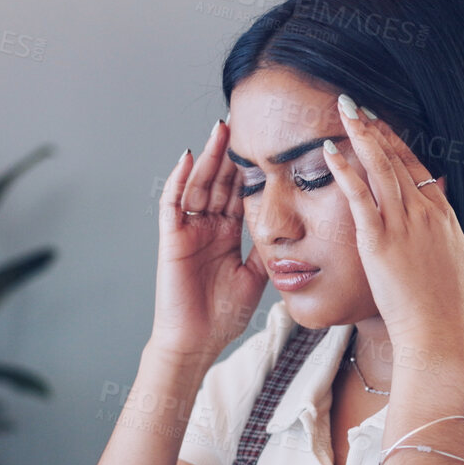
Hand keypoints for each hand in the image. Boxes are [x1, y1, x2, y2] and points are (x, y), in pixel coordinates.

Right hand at [149, 119, 267, 364]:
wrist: (198, 342)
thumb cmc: (223, 315)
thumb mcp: (256, 276)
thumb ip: (267, 248)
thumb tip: (292, 227)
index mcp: (227, 234)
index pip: (240, 193)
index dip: (251, 169)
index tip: (268, 144)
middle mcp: (207, 228)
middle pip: (219, 182)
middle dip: (230, 154)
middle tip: (243, 123)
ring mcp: (188, 231)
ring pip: (198, 185)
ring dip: (207, 157)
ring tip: (220, 130)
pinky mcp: (171, 239)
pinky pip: (172, 204)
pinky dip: (178, 180)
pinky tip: (188, 158)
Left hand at [323, 94, 463, 348]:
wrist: (439, 331)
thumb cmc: (445, 305)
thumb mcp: (456, 258)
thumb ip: (445, 229)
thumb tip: (441, 205)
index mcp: (442, 216)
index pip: (416, 167)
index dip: (396, 142)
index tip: (380, 124)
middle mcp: (424, 213)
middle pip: (397, 159)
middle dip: (375, 128)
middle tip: (355, 104)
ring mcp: (403, 225)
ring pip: (380, 167)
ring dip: (361, 135)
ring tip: (343, 110)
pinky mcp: (380, 241)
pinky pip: (359, 197)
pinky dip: (345, 170)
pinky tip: (330, 151)